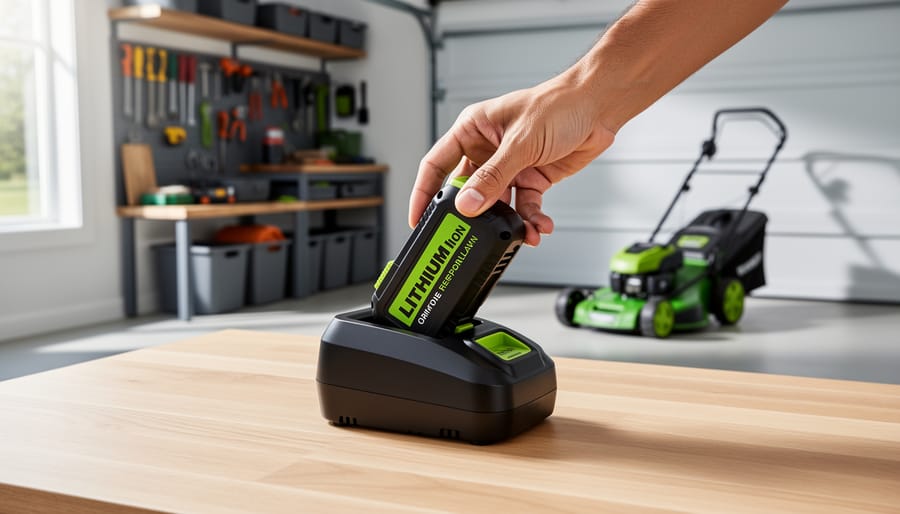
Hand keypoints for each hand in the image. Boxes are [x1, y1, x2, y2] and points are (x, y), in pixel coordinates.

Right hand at [409, 74, 615, 246]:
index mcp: (472, 130)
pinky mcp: (532, 178)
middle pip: (467, 190)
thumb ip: (493, 176)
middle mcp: (487, 149)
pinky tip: (537, 226)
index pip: (436, 164)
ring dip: (506, 222)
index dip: (425, 193)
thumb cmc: (559, 104)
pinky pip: (524, 206)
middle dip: (471, 215)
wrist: (599, 107)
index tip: (419, 219)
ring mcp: (509, 166)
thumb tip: (467, 204)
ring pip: (497, 204)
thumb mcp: (520, 142)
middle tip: (467, 237)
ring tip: (515, 234)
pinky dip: (530, 219)